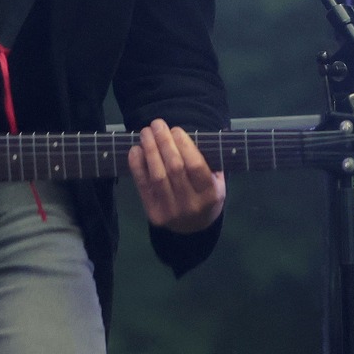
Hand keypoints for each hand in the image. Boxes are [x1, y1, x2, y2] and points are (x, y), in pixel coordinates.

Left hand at [130, 118, 225, 233]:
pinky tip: (136, 150)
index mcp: (210, 194)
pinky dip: (137, 166)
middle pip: (175, 168)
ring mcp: (171, 211)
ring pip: (157, 176)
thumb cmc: (206, 196)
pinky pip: (143, 186)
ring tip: (146, 133)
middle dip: (164, 143)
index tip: (175, 130)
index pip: (196, 166)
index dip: (184, 145)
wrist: (194, 229)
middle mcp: (191, 204)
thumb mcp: (217, 181)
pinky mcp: (153, 214)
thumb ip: (209, 161)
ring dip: (150, 150)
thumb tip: (193, 134)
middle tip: (157, 124)